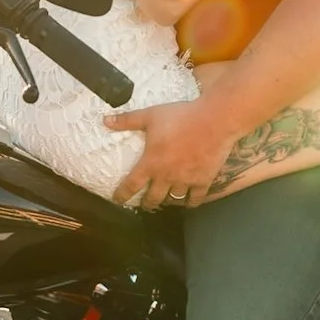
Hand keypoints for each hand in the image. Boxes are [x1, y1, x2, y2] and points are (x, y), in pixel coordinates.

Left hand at [103, 96, 237, 209]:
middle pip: (153, 198)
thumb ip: (128, 120)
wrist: (214, 121)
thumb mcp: (151, 115)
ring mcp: (186, 181)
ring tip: (165, 201)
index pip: (131, 185)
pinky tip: (187, 202)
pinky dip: (190, 203)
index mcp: (151, 163)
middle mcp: (166, 177)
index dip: (122, 194)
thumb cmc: (180, 117)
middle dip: (147, 203)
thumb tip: (105, 120)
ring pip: (173, 200)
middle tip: (145, 204)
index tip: (117, 199)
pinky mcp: (203, 181)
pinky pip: (195, 199)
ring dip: (167, 202)